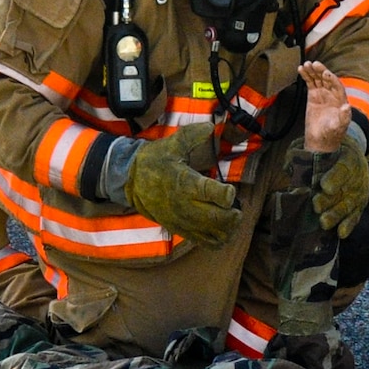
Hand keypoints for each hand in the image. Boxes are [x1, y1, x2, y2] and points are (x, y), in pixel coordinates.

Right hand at [126, 124, 241, 247]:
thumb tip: (210, 126)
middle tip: (237, 207)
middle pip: (219, 218)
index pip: (215, 194)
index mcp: (186, 183)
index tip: (230, 189)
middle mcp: (186, 205)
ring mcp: (184, 220)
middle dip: (233, 214)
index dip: (227, 194)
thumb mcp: (172, 144)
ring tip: (232, 217)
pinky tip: (223, 229)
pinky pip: (205, 242)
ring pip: (215, 233)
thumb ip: (192, 135)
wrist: (131, 182)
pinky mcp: (181, 229)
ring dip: (229, 228)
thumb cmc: (155, 161)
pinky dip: (219, 239)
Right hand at [298, 61, 350, 152]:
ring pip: (318, 79)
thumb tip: (347, 106)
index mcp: (340, 99)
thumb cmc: (332, 134)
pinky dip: (306, 76)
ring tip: (306, 64)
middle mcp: (332, 94)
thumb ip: (344, 116)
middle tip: (314, 64)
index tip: (326, 73)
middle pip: (327, 79)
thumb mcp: (339, 126)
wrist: (320, 140)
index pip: (337, 85)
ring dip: (312, 71)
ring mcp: (323, 94)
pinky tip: (301, 69)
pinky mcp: (313, 96)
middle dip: (321, 71)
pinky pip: (310, 83)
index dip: (332, 79)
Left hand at [313, 138, 368, 236]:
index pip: (343, 169)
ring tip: (323, 223)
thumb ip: (304, 153)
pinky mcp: (359, 204)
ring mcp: (358, 192)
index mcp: (348, 158)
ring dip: (336, 215)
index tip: (324, 186)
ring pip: (348, 206)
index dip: (335, 178)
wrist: (353, 154)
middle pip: (345, 190)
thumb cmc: (331, 151)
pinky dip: (348, 225)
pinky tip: (340, 233)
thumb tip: (290, 168)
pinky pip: (355, 216)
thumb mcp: (321, 144)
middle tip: (316, 206)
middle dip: (330, 200)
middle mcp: (356, 177)